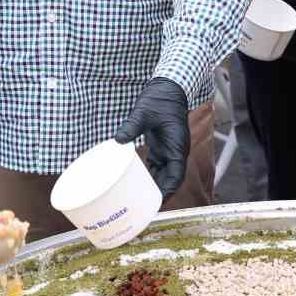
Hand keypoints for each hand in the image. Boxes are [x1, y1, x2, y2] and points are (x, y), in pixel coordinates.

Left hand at [114, 77, 189, 196]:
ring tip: (139, 200)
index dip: (168, 191)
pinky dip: (149, 176)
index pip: (176, 176)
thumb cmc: (161, 99)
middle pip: (170, 179)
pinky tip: (136, 183)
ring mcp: (168, 150)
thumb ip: (132, 126)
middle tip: (144, 207)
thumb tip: (117, 140)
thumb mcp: (144, 112)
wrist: (168, 88)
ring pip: (164, 174)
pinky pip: (157, 166)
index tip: (157, 202)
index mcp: (177, 146)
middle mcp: (175, 151)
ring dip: (154, 187)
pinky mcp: (161, 146)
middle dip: (160, 194)